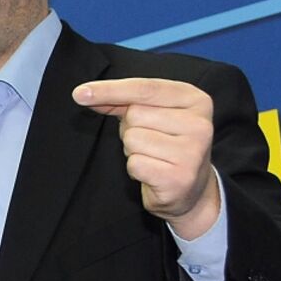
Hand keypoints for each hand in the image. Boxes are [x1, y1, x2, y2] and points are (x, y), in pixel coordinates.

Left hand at [73, 77, 219, 238]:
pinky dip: (135, 169)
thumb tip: (85, 94)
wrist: (191, 191)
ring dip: (133, 151)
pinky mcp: (179, 178)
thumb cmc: (167, 146)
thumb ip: (122, 102)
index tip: (79, 93)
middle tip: (151, 143)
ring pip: (133, 139)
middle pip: (136, 114)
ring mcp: (192, 152)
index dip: (110, 90)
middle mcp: (200, 124)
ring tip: (153, 157)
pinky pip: (135, 163)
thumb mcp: (153, 116)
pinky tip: (153, 173)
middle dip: (131, 129)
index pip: (145, 88)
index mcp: (196, 100)